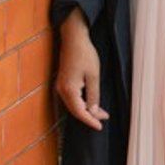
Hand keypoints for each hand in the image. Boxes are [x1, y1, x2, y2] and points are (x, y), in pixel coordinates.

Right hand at [55, 10, 109, 130]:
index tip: (100, 126)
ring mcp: (61, 86)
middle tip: (103, 119)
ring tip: (100, 113)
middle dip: (89, 116)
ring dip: (86, 110)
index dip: (90, 121)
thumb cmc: (84, 54)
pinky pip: (72, 98)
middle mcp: (62, 90)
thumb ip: (93, 95)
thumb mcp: (94, 76)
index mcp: (69, 90)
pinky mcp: (63, 82)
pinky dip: (81, 103)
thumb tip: (93, 110)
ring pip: (74, 105)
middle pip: (75, 110)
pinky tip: (90, 103)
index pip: (80, 112)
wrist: (74, 38)